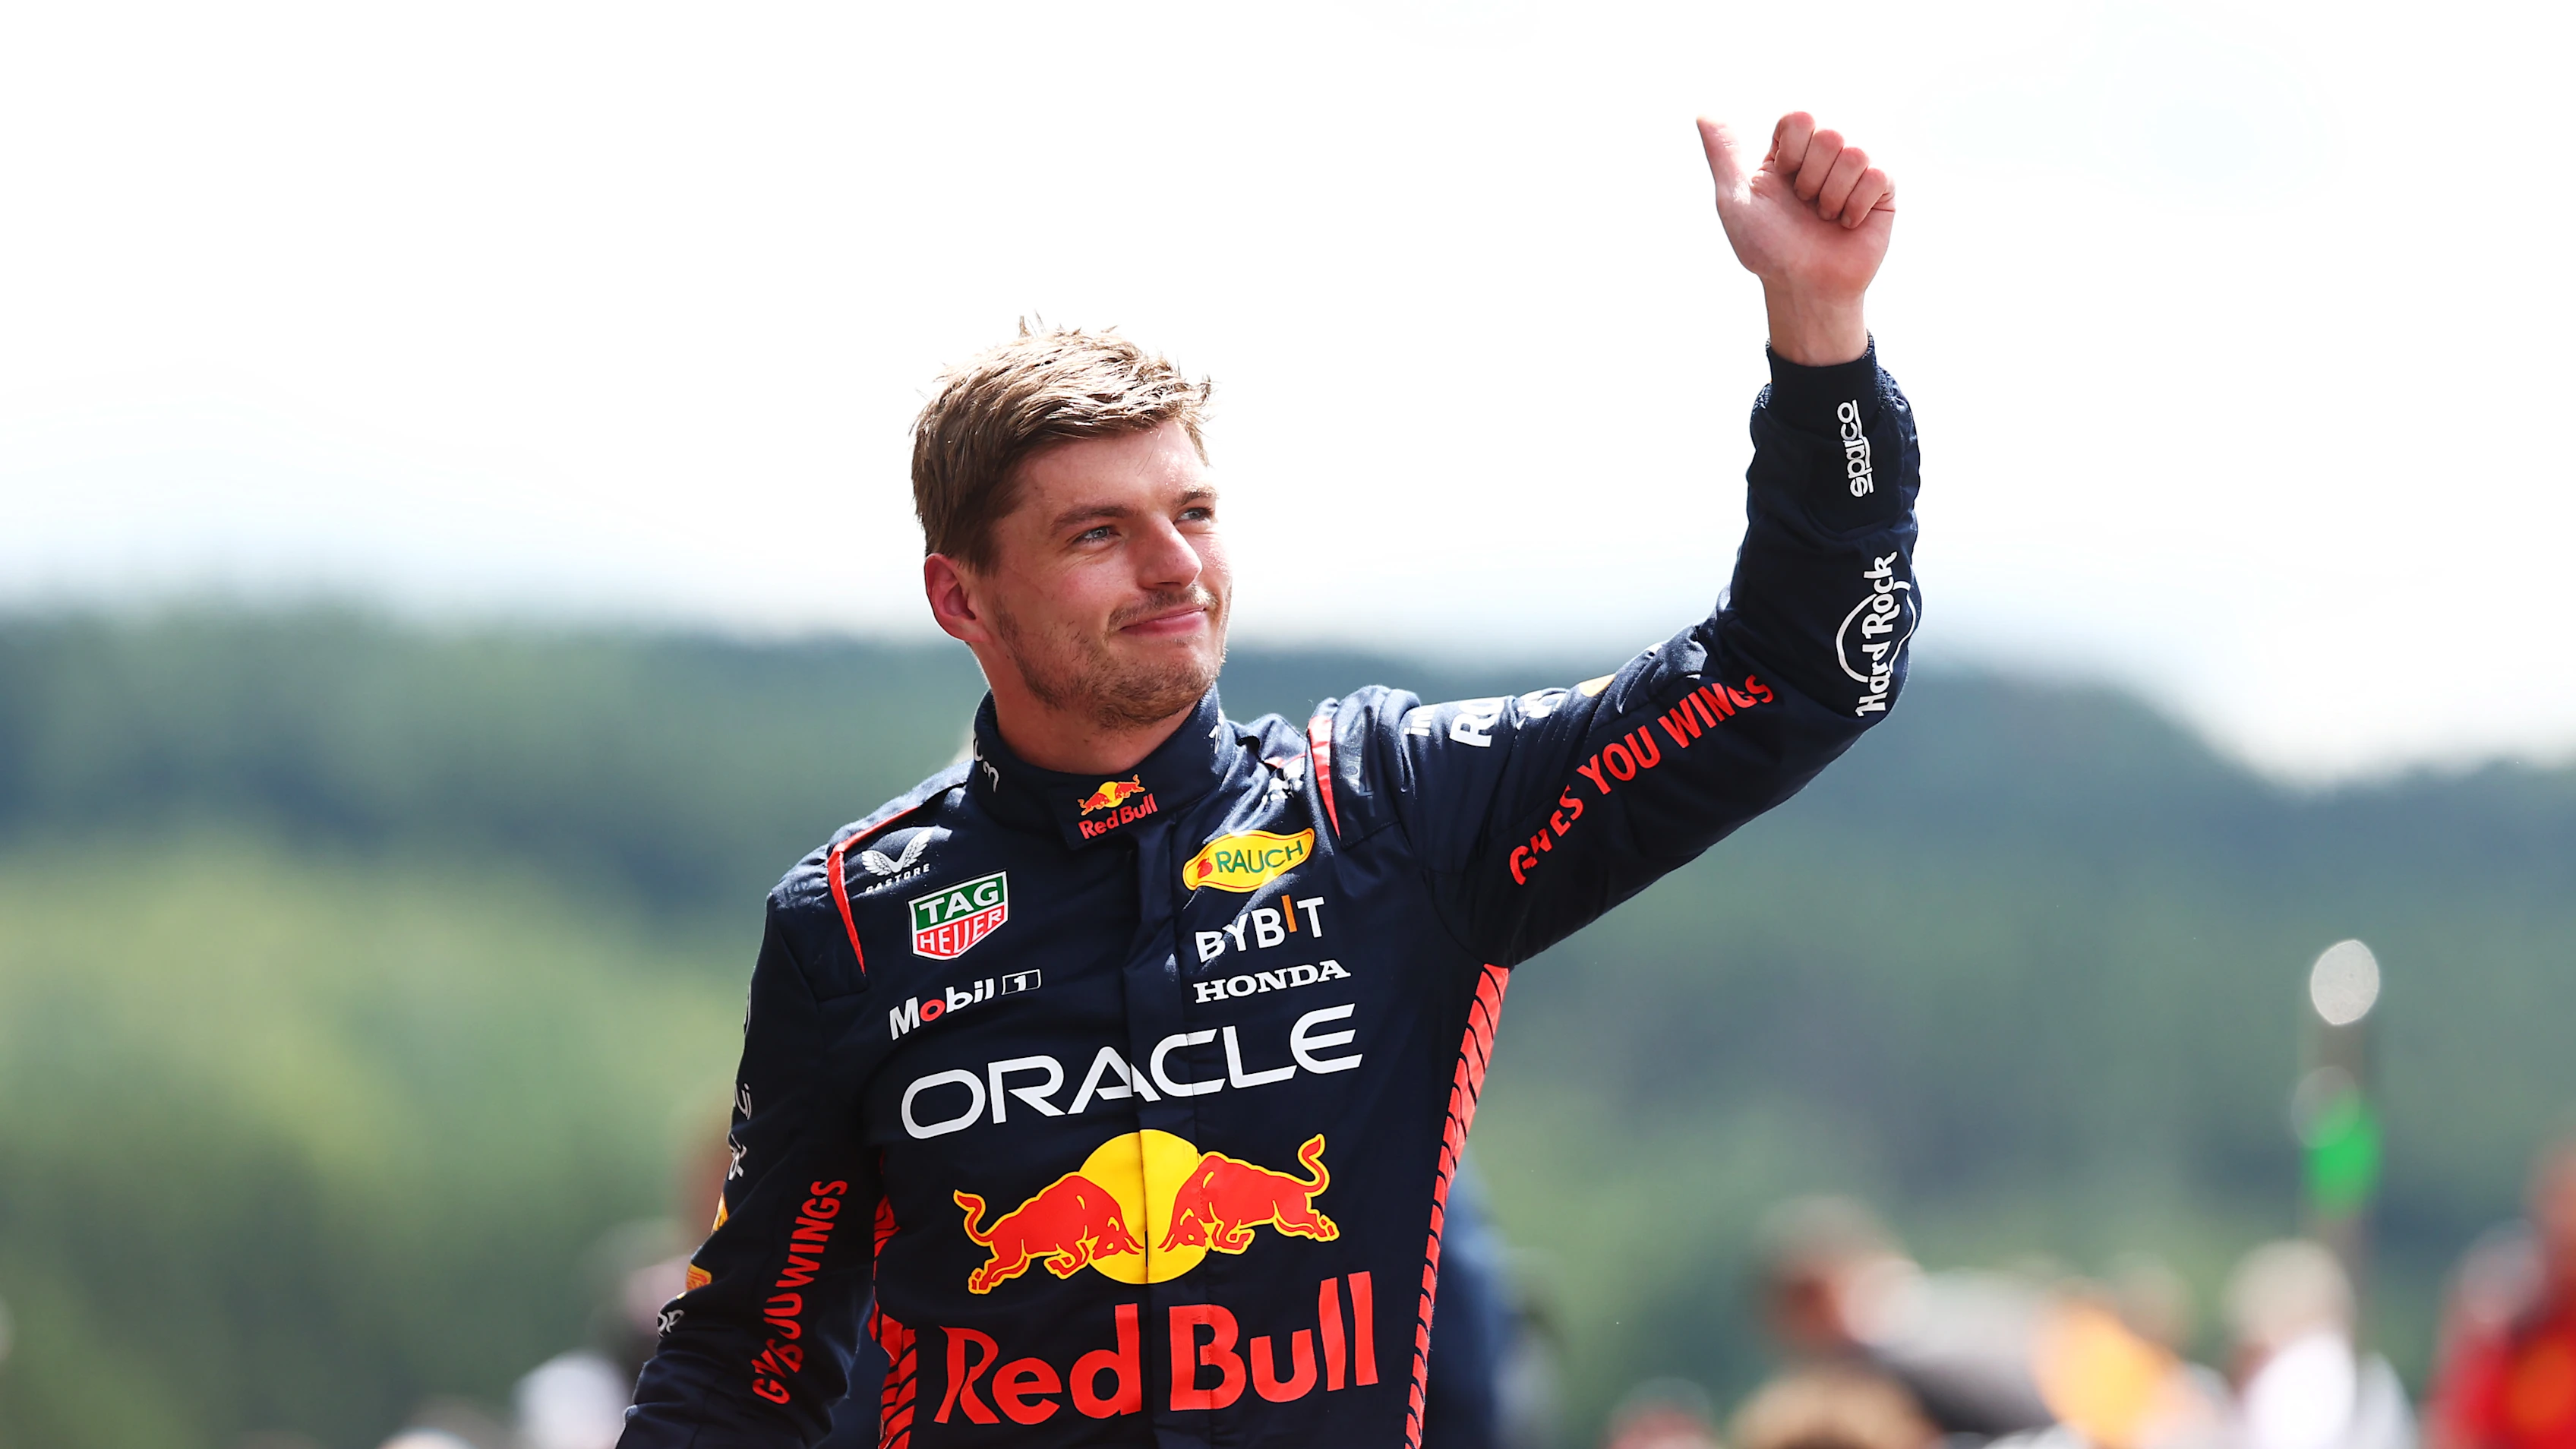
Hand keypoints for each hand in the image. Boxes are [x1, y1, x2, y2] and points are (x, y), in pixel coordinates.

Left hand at [1697, 112, 1894, 364]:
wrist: (1802, 287)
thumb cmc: (1767, 248)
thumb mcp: (1735, 200)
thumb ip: (1723, 154)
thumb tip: (1704, 112)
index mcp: (1791, 150)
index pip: (1800, 117)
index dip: (1790, 152)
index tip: (1782, 180)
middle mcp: (1826, 154)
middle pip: (1829, 133)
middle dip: (1811, 178)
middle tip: (1805, 205)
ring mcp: (1857, 169)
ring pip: (1854, 153)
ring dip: (1832, 195)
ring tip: (1825, 217)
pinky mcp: (1883, 190)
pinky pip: (1877, 175)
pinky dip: (1855, 205)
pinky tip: (1847, 224)